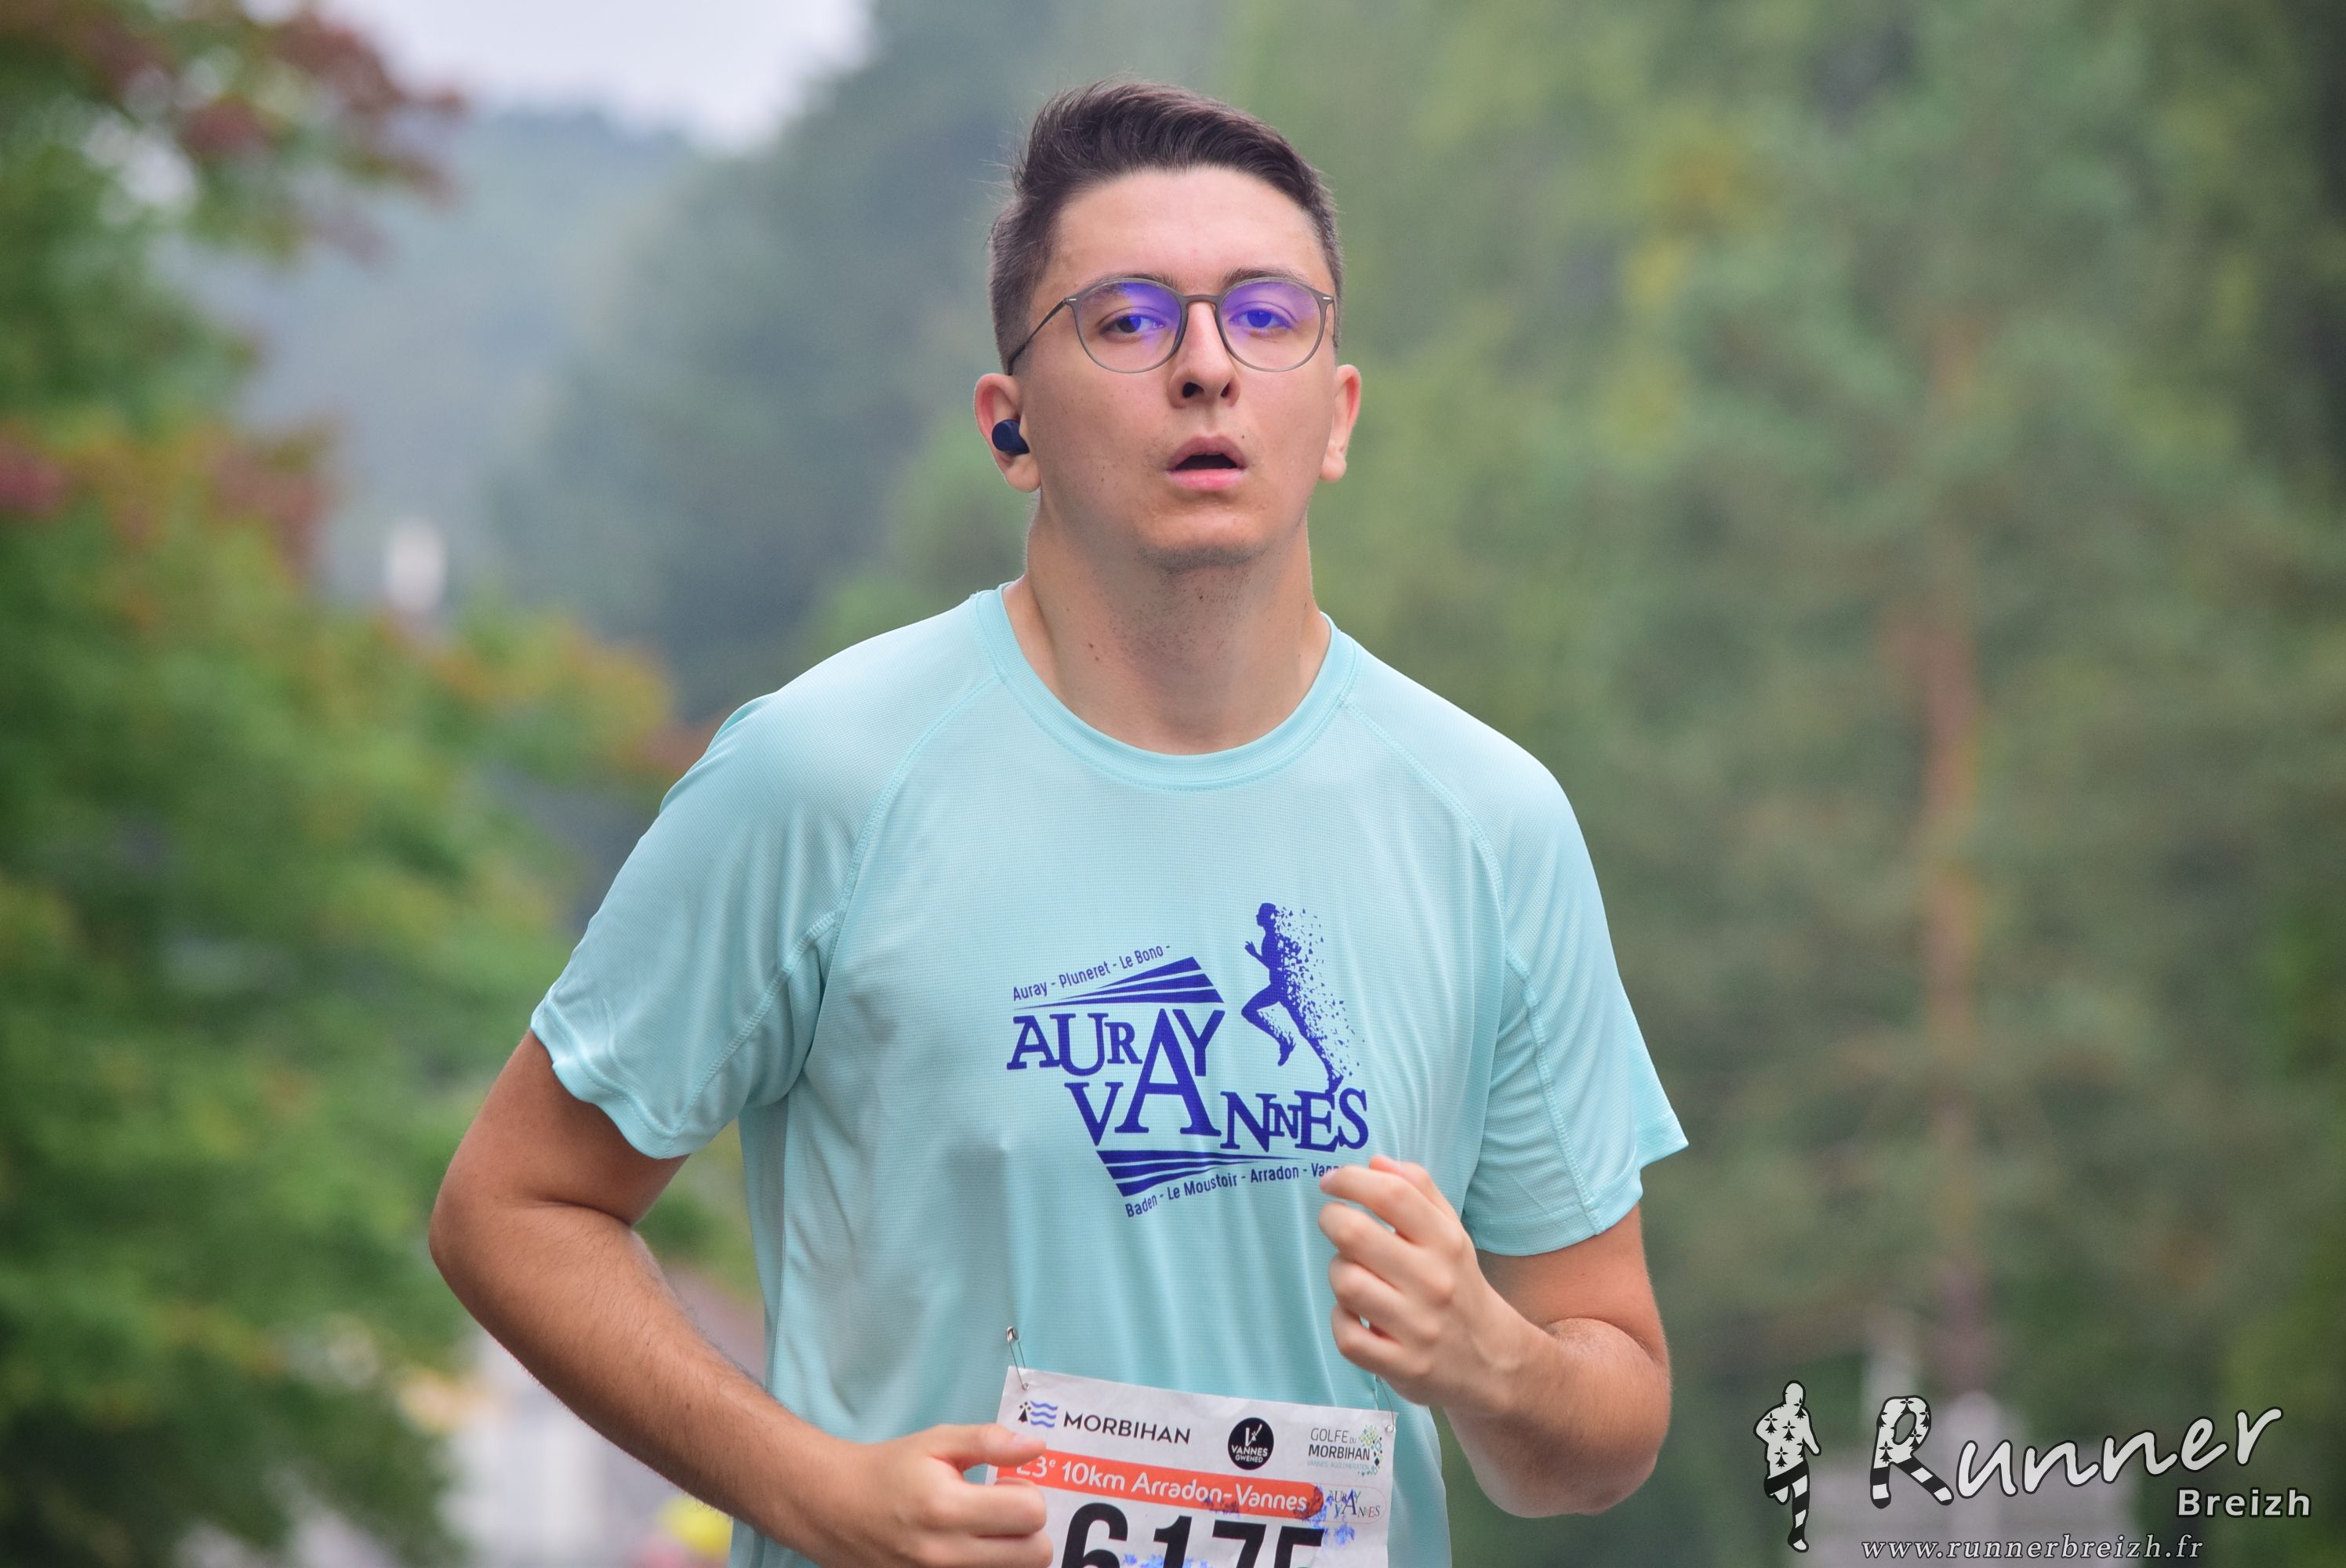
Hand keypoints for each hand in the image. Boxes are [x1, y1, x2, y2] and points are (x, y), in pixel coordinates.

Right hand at [796, 1422, 1052, 1567]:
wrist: (833, 1509)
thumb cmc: (889, 1471)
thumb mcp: (936, 1441)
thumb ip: (988, 1441)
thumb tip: (1037, 1447)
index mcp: (947, 1508)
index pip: (1031, 1513)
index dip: (1026, 1492)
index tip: (1003, 1484)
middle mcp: (945, 1556)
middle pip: (1035, 1555)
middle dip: (1028, 1528)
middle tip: (1000, 1510)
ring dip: (1012, 1552)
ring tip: (984, 1530)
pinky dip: (990, 1567)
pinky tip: (971, 1548)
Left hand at [1316, 1154, 1525, 1414]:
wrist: (1494, 1363)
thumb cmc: (1459, 1287)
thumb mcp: (1451, 1234)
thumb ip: (1418, 1192)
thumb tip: (1375, 1162)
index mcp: (1447, 1243)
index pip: (1391, 1195)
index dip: (1350, 1180)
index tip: (1331, 1182)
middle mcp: (1434, 1282)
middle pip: (1354, 1234)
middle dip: (1331, 1220)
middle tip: (1334, 1223)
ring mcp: (1419, 1328)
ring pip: (1345, 1283)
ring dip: (1337, 1272)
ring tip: (1352, 1272)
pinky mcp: (1403, 1367)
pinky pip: (1347, 1335)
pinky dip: (1341, 1320)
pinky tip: (1354, 1314)